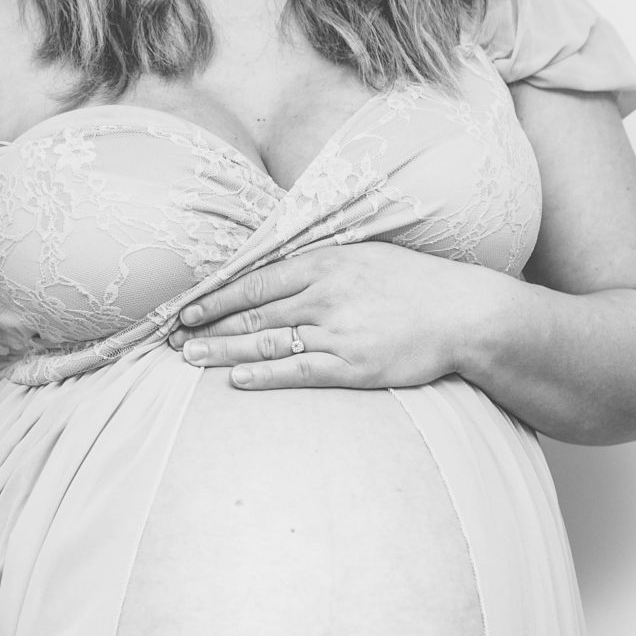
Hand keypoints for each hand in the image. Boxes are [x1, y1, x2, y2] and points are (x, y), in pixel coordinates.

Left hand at [169, 242, 520, 390]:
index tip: (186, 308)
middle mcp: (326, 295)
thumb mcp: (364, 256)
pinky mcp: (353, 366)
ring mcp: (339, 332)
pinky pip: (299, 371)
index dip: (216, 296)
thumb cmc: (413, 284)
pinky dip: (264, 374)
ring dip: (224, 350)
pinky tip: (237, 378)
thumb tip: (275, 271)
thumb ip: (319, 263)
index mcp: (326, 263)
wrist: (463, 313)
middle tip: (172, 338)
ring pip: (268, 341)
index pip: (256, 280)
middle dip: (208, 326)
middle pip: (253, 312)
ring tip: (189, 359)